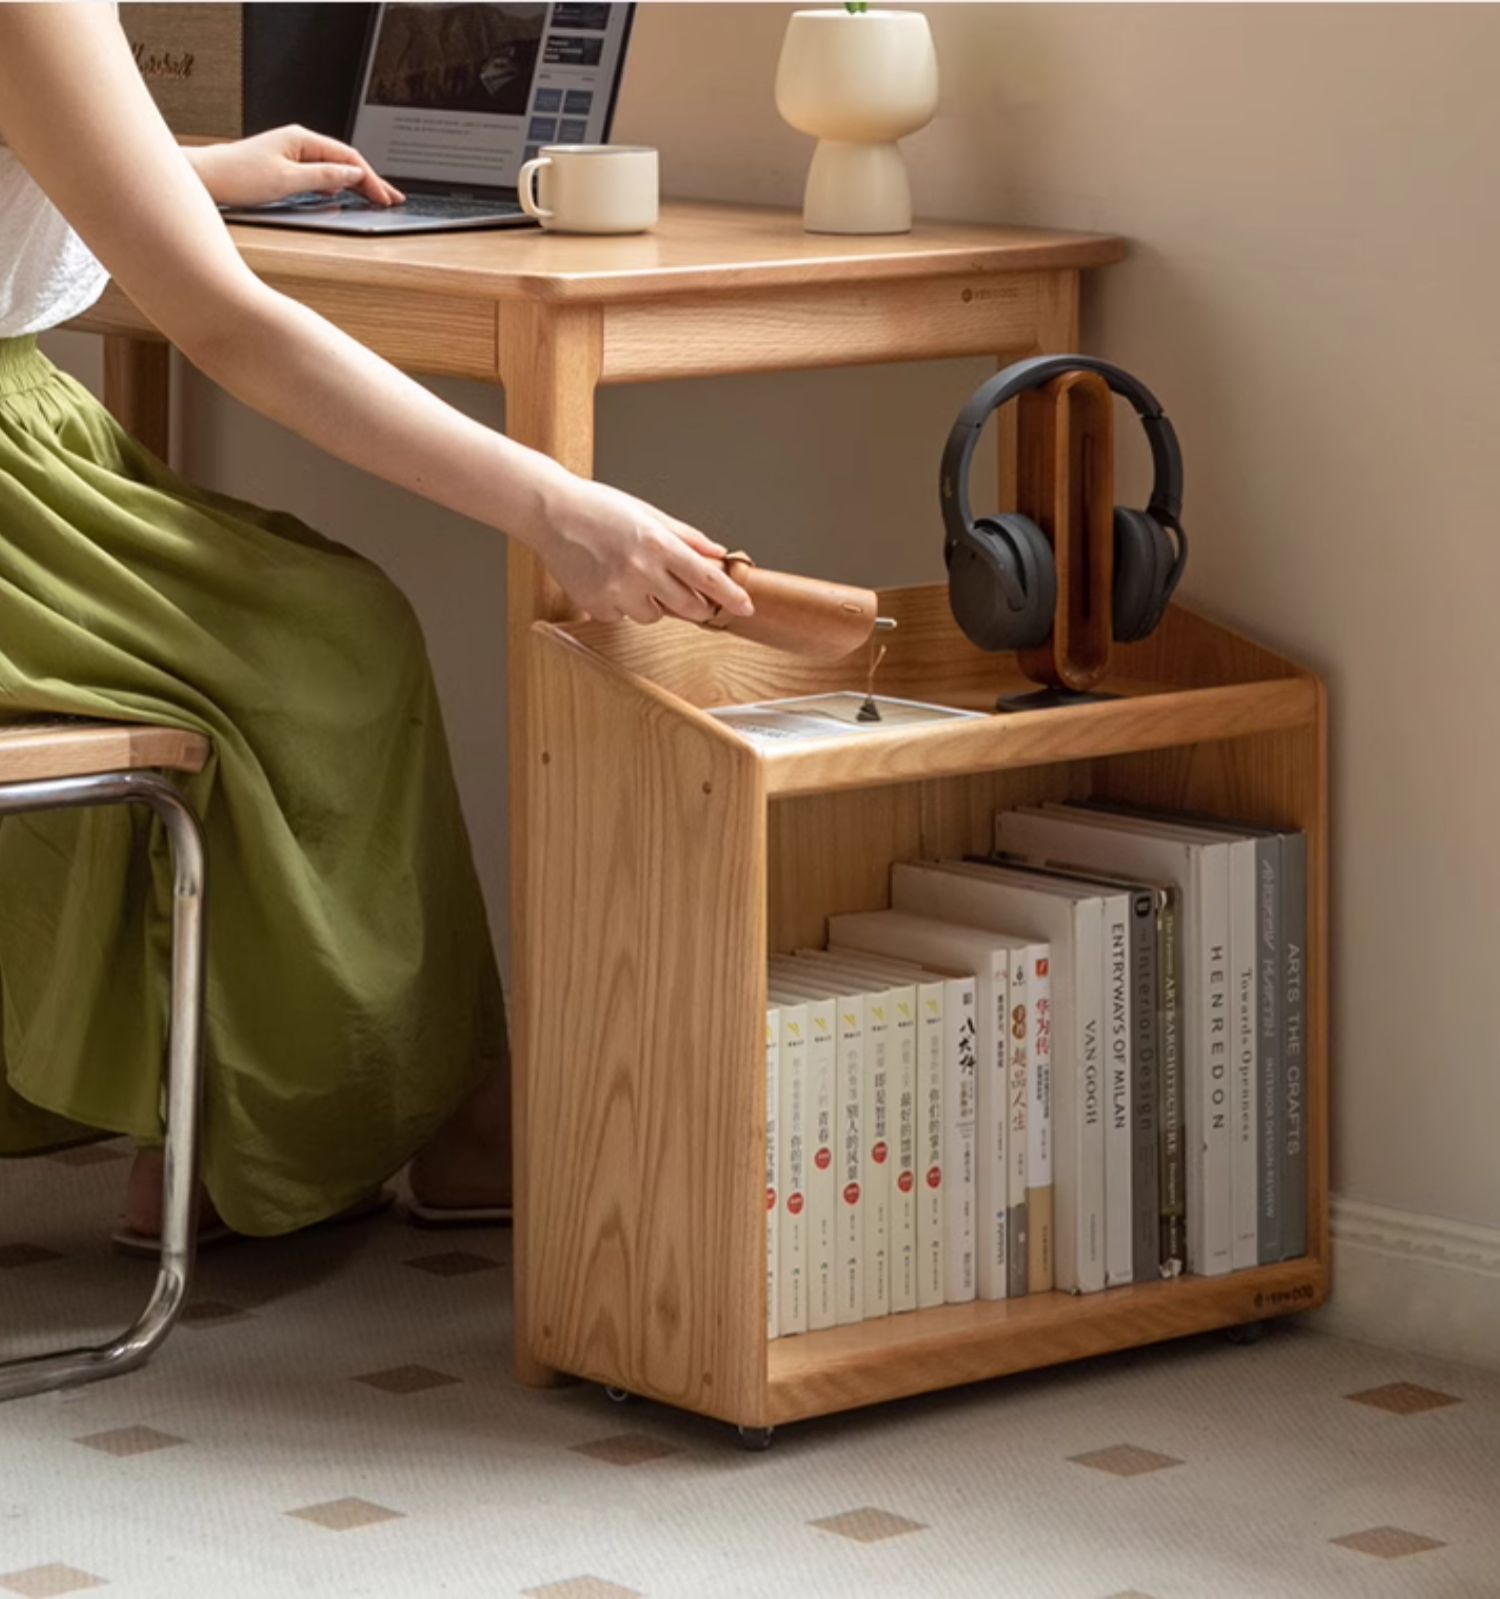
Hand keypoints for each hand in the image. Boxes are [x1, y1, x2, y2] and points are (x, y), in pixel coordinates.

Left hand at [184, 125, 402, 208]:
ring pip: (333, 167)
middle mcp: (298, 142)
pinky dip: (337, 185)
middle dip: (370, 181)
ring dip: (355, 184)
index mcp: (301, 139)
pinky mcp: (285, 166)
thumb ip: (323, 177)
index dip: (370, 179)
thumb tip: (352, 175)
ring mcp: (292, 153)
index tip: (385, 198)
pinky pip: (320, 173)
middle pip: (344, 161)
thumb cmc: (238, 176)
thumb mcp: (288, 180)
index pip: (347, 158)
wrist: (207, 177)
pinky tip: (344, 196)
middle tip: (392, 199)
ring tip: (375, 199)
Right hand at [532, 477, 753, 625]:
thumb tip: (717, 553)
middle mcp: (640, 571)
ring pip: (654, 616)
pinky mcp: (597, 606)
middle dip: (694, 603)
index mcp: (658, 544)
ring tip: (629, 573)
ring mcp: (617, 592)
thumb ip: (686, 537)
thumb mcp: (648, 514)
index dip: (730, 596)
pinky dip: (621, 603)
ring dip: (652, 602)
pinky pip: (623, 616)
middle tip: (682, 589)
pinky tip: (606, 578)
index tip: (746, 607)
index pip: (707, 578)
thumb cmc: (599, 508)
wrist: (551, 514)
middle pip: (689, 607)